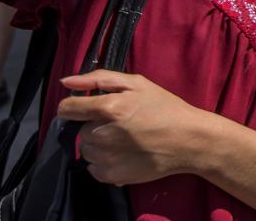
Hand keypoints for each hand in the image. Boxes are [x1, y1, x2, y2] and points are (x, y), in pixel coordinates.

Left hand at [57, 70, 210, 185]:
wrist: (189, 140)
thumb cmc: (165, 108)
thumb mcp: (138, 83)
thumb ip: (99, 79)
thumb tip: (66, 81)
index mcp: (108, 108)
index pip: (67, 108)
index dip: (74, 106)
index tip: (87, 108)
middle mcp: (101, 135)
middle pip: (80, 129)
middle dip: (94, 125)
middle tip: (120, 123)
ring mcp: (105, 158)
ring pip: (86, 149)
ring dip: (98, 143)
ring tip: (123, 139)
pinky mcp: (110, 175)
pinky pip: (93, 167)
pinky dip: (104, 160)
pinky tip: (124, 153)